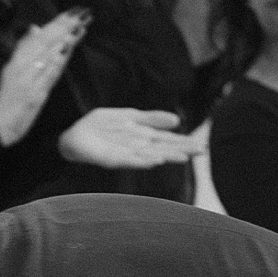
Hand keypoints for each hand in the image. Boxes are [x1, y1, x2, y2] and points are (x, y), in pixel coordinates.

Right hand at [0, 11, 89, 147]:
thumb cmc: (5, 100)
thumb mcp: (11, 70)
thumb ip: (23, 49)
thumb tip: (36, 28)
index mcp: (18, 61)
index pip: (40, 38)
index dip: (56, 24)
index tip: (71, 13)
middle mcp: (23, 68)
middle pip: (46, 44)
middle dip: (65, 28)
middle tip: (82, 14)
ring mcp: (30, 82)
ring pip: (48, 57)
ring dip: (65, 41)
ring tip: (80, 27)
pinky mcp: (35, 96)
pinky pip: (47, 77)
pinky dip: (56, 63)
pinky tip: (65, 52)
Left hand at [58, 105, 199, 170]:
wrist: (75, 136)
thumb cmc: (102, 127)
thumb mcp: (130, 116)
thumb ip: (152, 118)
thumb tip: (177, 120)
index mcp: (143, 136)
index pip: (168, 140)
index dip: (184, 142)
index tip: (202, 145)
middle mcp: (137, 146)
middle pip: (163, 148)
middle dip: (181, 150)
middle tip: (201, 152)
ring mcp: (125, 153)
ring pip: (150, 155)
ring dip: (166, 156)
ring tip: (183, 158)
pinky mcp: (112, 158)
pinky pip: (130, 159)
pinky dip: (142, 160)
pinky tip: (155, 160)